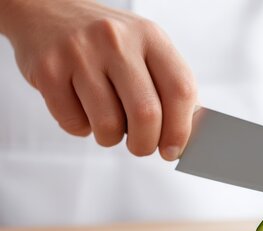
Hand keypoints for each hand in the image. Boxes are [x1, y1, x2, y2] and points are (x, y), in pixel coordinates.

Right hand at [0, 0, 196, 159]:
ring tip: (108, 124)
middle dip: (145, 144)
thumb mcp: (144, 49)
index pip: (180, 90)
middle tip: (141, 146)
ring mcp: (80, 53)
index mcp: (150, 36)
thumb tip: (183, 138)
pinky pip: (74, 123)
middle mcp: (116, 40)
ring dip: (111, 138)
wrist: (44, 8)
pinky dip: (81, 128)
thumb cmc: (106, 41)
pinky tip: (81, 108)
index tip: (173, 150)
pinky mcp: (48, 70)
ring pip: (108, 125)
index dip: (180, 129)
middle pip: (146, 114)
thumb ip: (167, 87)